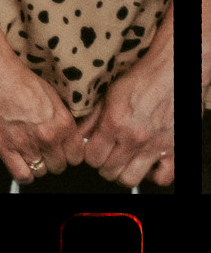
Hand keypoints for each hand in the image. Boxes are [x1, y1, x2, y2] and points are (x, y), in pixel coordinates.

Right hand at [0, 53, 84, 183]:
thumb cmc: (16, 76)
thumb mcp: (51, 95)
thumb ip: (62, 118)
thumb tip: (67, 133)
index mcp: (63, 123)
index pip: (77, 156)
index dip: (67, 153)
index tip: (60, 149)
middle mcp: (49, 137)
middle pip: (60, 166)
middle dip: (51, 158)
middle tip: (41, 147)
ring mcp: (27, 144)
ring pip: (42, 172)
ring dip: (36, 164)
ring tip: (27, 151)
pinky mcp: (5, 147)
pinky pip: (22, 175)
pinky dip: (23, 174)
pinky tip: (19, 163)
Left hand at [73, 55, 173, 188]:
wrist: (173, 74)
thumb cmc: (143, 80)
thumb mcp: (109, 94)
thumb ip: (92, 118)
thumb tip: (79, 135)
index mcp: (115, 123)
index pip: (92, 157)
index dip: (90, 156)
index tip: (93, 151)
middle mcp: (134, 138)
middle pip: (109, 171)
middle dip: (104, 165)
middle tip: (107, 156)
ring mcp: (155, 146)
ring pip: (130, 178)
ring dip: (124, 173)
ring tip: (124, 162)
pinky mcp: (174, 150)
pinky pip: (163, 178)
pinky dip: (154, 176)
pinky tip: (148, 165)